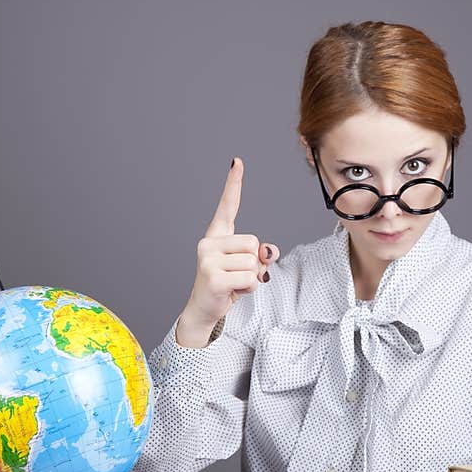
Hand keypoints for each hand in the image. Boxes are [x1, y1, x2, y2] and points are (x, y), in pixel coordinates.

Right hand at [178, 157, 279, 345]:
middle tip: (237, 276)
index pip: (227, 207)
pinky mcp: (213, 277)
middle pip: (254, 243)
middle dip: (254, 263)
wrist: (204, 310)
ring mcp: (208, 259)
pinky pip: (250, 278)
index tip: (237, 162)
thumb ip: (260, 255)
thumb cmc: (226, 286)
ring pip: (253, 262)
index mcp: (216, 237)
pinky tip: (232, 292)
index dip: (233, 185)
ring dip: (252, 278)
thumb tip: (268, 251)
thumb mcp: (246, 267)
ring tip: (234, 284)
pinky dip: (248, 288)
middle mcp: (209, 243)